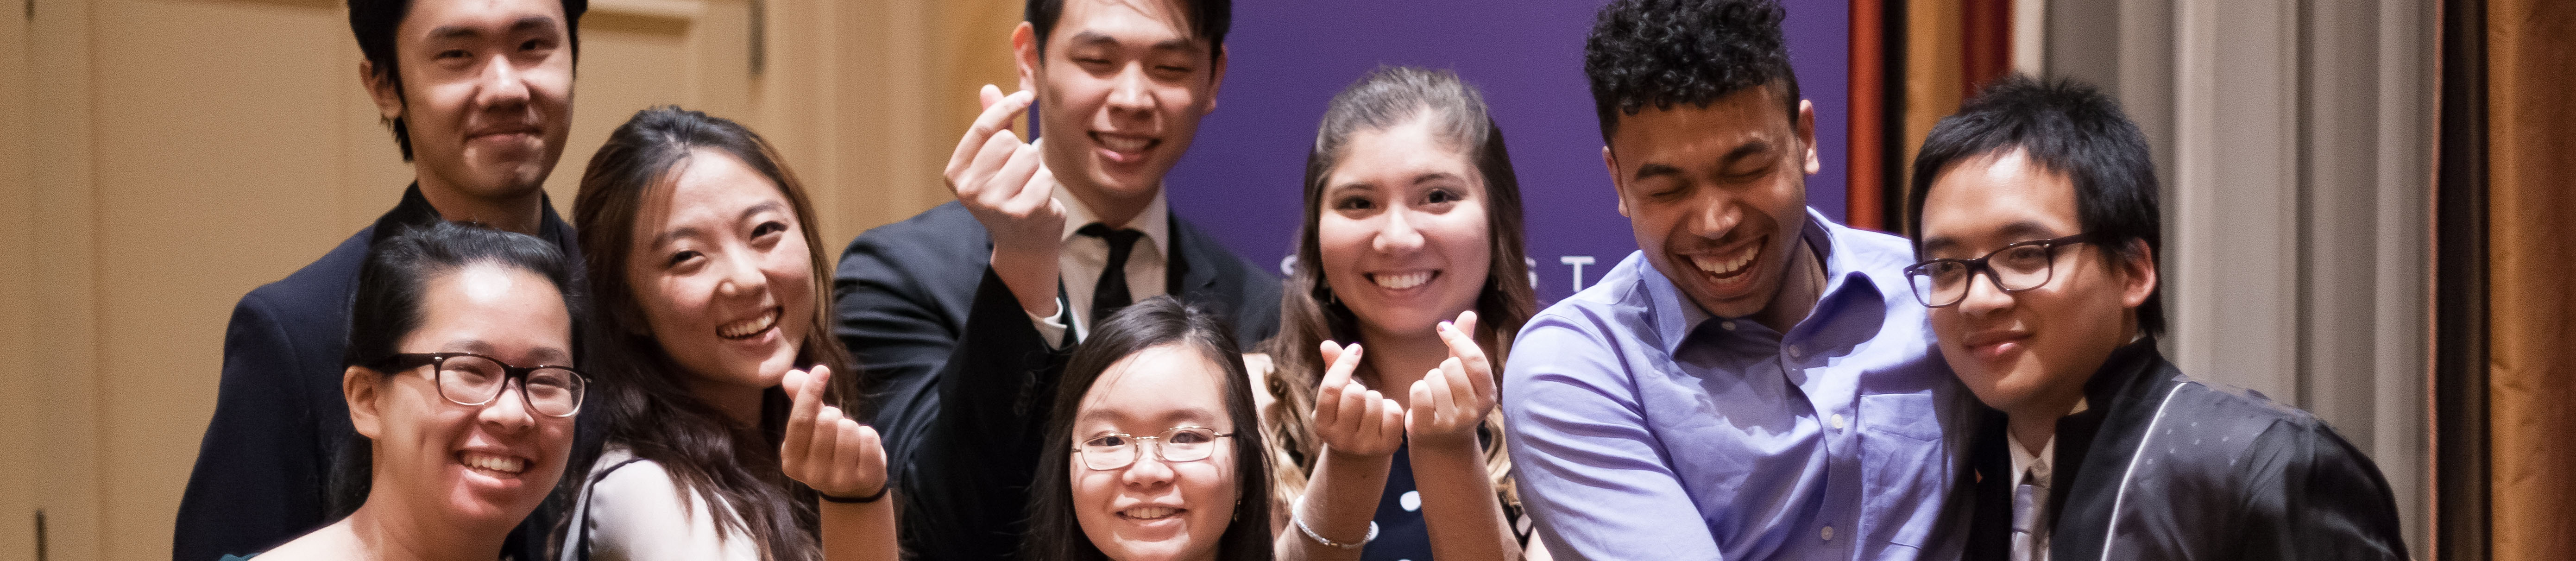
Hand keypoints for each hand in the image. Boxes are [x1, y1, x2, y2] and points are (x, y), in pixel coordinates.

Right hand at [780, 365, 887, 500]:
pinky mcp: (864, 478)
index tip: (822, 369)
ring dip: (852, 426)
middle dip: (834, 414)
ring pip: (848, 428)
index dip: (810, 392)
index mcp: (791, 460)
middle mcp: (811, 475)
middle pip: (826, 421)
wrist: (852, 488)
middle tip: (835, 427)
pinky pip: (869, 438)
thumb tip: (790, 375)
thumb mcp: (811, 428)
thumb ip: (801, 401)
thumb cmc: (827, 449)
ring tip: (848, 440)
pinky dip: (868, 435)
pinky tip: (862, 449)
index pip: (800, 420)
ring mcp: (839, 479)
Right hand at [946, 84, 1066, 314]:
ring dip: (1034, 168)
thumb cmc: (1008, 192)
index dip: (1006, 107)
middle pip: (1008, 141)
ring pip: (1028, 155)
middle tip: (1017, 174)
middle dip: (1019, 151)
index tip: (1027, 96)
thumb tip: (988, 88)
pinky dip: (1046, 184)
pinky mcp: (1024, 212)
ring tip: (1026, 187)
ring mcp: (996, 203)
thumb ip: (992, 126)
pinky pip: (1044, 175)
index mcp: (956, 174)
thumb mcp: (993, 160)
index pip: (983, 129)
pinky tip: (1037, 200)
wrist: (1024, 243)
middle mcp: (971, 190)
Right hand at [1310, 341, 1404, 457]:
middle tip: (1360, 395)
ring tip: (1371, 407)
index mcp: (1321, 424)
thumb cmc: (1346, 415)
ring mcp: (1363, 445)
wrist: (1361, 454)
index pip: (1331, 388)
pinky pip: (1394, 412)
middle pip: (1355, 394)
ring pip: (1375, 401)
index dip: (1344, 364)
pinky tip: (1384, 415)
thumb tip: (1326, 343)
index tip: (1356, 350)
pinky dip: (1392, 407)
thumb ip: (1332, 369)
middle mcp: (1339, 438)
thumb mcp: (1336, 396)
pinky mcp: (1386, 447)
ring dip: (1376, 397)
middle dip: (1360, 387)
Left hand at [1406, 311, 1496, 448]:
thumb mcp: (1464, 374)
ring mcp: (1452, 421)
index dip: (1457, 338)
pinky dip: (1415, 391)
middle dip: (1440, 369)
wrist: (1441, 441)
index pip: (1473, 358)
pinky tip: (1421, 402)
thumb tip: (1469, 312)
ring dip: (1427, 381)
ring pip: (1432, 378)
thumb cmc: (1453, 399)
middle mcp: (1474, 410)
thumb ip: (1466, 343)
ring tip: (1433, 396)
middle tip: (1442, 384)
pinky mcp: (1429, 428)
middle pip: (1450, 366)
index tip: (1442, 328)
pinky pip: (1419, 392)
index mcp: (1488, 393)